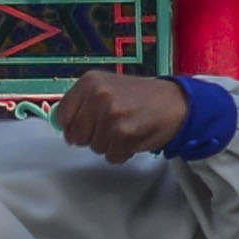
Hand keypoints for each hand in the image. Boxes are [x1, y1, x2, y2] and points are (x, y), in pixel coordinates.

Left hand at [57, 72, 193, 157]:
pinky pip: (111, 156)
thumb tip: (63, 127)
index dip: (73, 125)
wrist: (175, 102)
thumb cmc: (139, 97)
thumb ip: (82, 103)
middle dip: (92, 137)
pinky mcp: (125, 134)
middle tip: (111, 126)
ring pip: (94, 148)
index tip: (86, 124)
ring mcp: (111, 115)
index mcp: (89, 82)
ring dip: (109, 144)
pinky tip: (133, 137)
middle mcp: (98, 96)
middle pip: (76, 136)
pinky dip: (122, 152)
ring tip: (125, 128)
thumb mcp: (106, 88)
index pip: (63, 115)